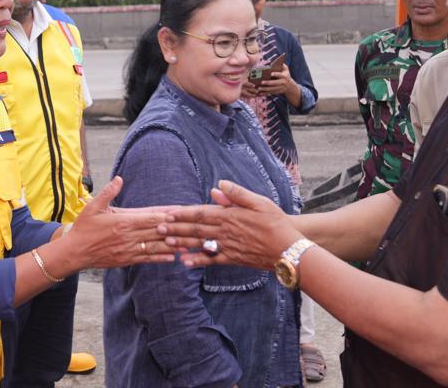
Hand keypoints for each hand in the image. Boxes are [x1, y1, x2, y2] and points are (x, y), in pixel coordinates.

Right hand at [50, 176, 180, 274]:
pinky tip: (172, 256)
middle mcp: (128, 236)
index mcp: (122, 221)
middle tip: (191, 227)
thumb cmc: (83, 227)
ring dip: (172, 244)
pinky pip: (147, 258)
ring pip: (154, 246)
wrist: (74, 252)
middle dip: (174, 228)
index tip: (180, 212)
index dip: (166, 214)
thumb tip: (119, 179)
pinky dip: (160, 257)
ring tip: (187, 243)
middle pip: (156, 231)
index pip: (149, 217)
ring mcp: (128, 249)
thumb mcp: (93, 207)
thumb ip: (108, 193)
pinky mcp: (126, 259)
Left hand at [159, 180, 301, 268]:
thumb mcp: (260, 202)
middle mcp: (226, 231)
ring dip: (182, 243)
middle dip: (176, 227)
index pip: (201, 213)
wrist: (289, 249)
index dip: (184, 213)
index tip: (168, 212)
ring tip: (166, 242)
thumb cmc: (276, 222)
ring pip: (200, 244)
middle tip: (158, 227)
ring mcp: (229, 247)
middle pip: (196, 229)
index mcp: (231, 215)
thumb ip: (238, 194)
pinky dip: (198, 261)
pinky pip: (212, 260)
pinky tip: (185, 262)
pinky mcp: (233, 259)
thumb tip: (219, 185)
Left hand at [252, 66, 294, 97]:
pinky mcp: (277, 92)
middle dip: (268, 83)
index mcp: (284, 76)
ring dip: (265, 89)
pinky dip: (265, 93)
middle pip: (275, 83)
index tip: (271, 73)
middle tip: (261, 82)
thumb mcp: (286, 69)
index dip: (276, 74)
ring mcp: (280, 88)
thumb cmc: (286, 75)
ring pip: (272, 89)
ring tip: (258, 88)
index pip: (280, 75)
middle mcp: (283, 82)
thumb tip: (277, 61)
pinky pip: (270, 93)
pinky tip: (260, 92)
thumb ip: (282, 65)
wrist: (290, 86)